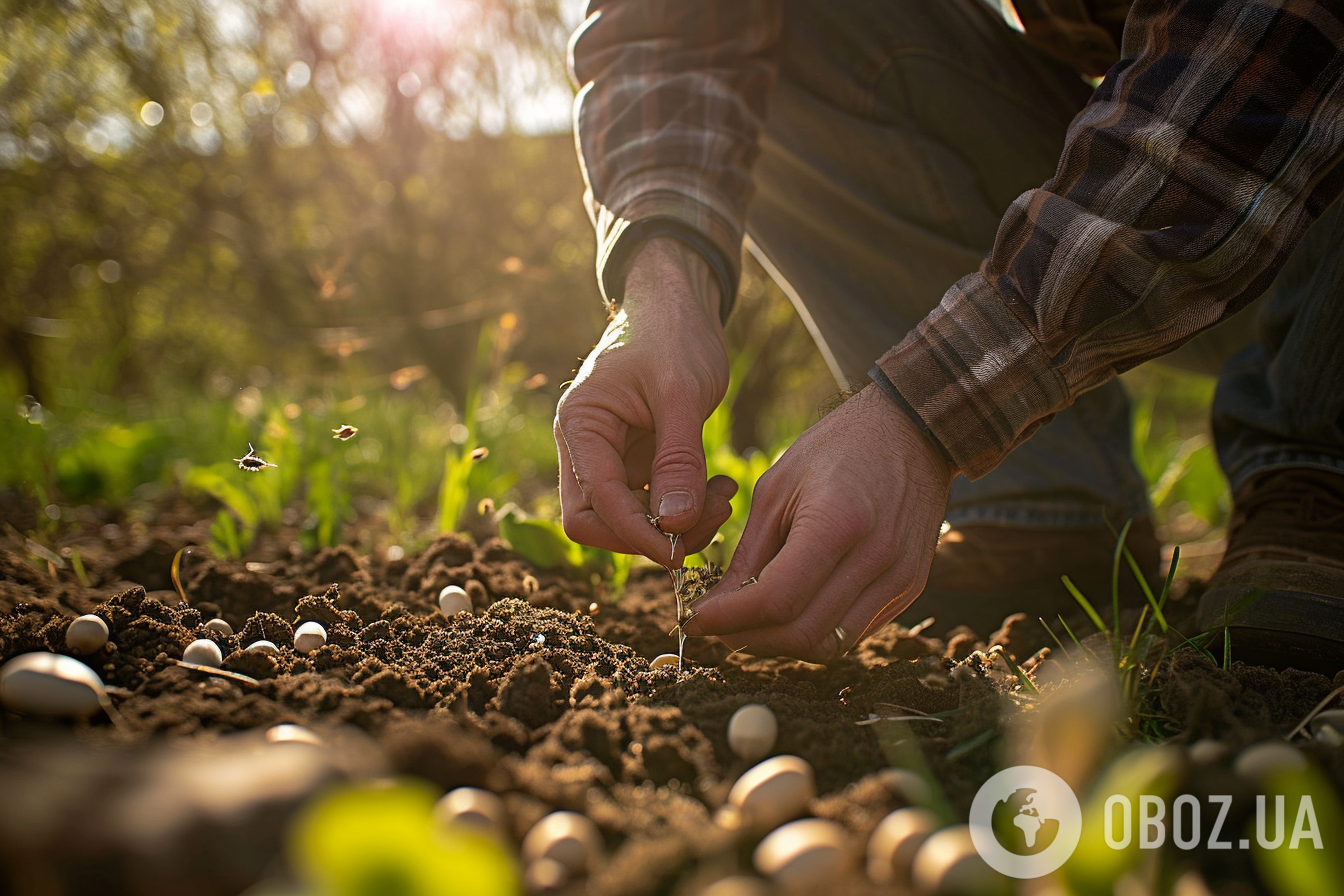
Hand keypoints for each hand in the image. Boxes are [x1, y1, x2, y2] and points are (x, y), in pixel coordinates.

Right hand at [555, 238, 738, 565]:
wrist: (679, 303)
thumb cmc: (674, 334)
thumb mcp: (682, 394)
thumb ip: (678, 461)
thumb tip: (674, 527)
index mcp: (580, 425)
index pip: (593, 503)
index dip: (634, 534)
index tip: (679, 550)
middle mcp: (585, 447)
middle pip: (599, 523)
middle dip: (651, 535)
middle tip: (710, 518)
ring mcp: (611, 457)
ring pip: (627, 521)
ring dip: (676, 525)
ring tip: (724, 496)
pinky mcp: (638, 462)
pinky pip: (653, 504)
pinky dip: (685, 508)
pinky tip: (719, 488)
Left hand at [683, 385, 955, 660]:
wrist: (912, 434)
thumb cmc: (835, 449)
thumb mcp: (776, 488)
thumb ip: (748, 555)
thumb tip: (715, 609)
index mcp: (838, 522)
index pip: (776, 600)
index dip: (728, 619)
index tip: (694, 619)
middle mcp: (876, 559)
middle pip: (802, 634)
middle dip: (749, 639)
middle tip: (716, 627)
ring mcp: (898, 580)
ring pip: (827, 645)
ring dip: (779, 644)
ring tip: (748, 622)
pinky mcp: (907, 591)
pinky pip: (851, 633)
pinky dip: (812, 632)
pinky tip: (787, 611)